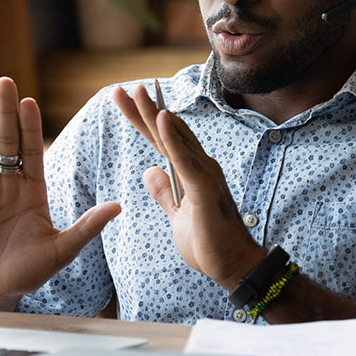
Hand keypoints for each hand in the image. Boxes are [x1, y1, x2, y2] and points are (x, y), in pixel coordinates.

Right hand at [0, 77, 119, 309]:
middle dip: (5, 113)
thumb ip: (86, 227)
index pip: (32, 151)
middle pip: (6, 141)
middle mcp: (7, 186)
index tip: (28, 102)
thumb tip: (118, 207)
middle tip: (4, 83)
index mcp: (32, 191)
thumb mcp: (61, 250)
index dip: (29, 126)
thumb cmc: (26, 275)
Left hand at [113, 86, 264, 289]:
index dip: (141, 120)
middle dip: (143, 110)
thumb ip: (165, 193)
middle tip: (124, 89)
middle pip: (166, 133)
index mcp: (190, 172)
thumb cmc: (209, 243)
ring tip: (139, 92)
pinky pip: (185, 159)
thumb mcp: (177, 216)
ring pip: (175, 139)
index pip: (161, 141)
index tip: (123, 101)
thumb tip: (150, 171)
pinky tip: (161, 118)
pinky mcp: (204, 188)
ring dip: (156, 114)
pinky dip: (173, 138)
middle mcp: (200, 166)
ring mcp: (204, 175)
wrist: (232, 266)